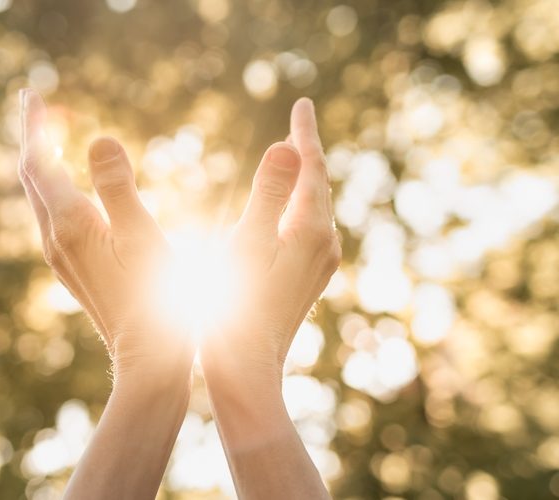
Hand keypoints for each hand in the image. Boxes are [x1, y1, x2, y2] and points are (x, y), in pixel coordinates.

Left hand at [17, 89, 192, 385]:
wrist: (149, 357)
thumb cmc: (157, 297)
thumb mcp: (143, 235)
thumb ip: (118, 186)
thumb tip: (98, 138)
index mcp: (70, 224)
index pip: (38, 160)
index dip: (33, 124)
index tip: (30, 91)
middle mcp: (55, 239)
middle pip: (32, 176)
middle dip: (33, 136)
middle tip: (35, 103)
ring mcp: (61, 256)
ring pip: (40, 197)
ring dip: (42, 161)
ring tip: (48, 135)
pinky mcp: (73, 269)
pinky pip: (52, 215)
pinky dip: (54, 187)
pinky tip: (68, 187)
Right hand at [201, 97, 340, 387]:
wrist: (246, 372)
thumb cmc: (234, 309)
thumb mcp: (245, 244)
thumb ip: (267, 194)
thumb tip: (288, 146)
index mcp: (310, 231)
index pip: (312, 167)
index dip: (304, 133)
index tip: (302, 103)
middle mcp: (323, 246)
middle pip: (317, 185)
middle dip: (306, 152)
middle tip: (299, 121)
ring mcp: (318, 266)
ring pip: (314, 208)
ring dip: (301, 180)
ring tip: (292, 156)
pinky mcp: (306, 281)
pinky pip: (307, 229)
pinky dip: (295, 206)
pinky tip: (283, 210)